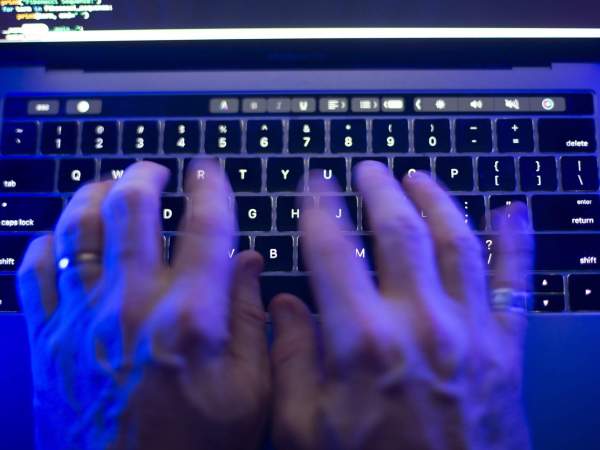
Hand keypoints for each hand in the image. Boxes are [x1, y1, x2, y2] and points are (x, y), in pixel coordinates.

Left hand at [18, 162, 269, 449]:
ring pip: (77, 229)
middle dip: (144, 176)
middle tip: (155, 170)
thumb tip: (250, 261)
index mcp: (190, 319)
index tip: (209, 170)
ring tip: (110, 187)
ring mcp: (81, 320)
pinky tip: (64, 238)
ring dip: (94, 195)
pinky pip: (35, 272)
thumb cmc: (198, 446)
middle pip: (130, 210)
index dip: (210, 189)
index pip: (205, 229)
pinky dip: (48, 243)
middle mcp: (131, 307)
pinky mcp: (47, 340)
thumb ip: (252, 320)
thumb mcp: (250, 391)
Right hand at [270, 162, 531, 449]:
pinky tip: (512, 210)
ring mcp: (470, 332)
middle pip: (399, 231)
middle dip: (380, 190)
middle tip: (369, 169)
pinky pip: (516, 281)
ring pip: (456, 242)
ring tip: (419, 177)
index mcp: (362, 342)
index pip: (333, 250)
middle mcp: (420, 324)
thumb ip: (290, 360)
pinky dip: (517, 240)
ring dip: (437, 201)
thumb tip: (284, 306)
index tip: (316, 184)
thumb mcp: (304, 429)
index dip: (320, 208)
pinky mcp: (506, 349)